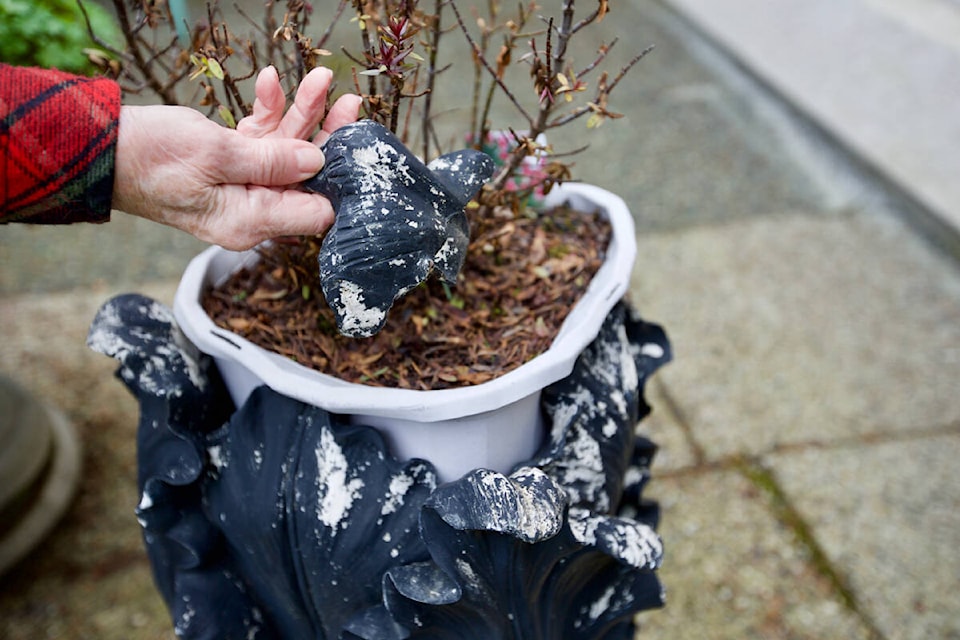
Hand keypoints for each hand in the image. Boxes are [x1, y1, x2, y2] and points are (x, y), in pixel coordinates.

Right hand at [113, 66, 361, 249]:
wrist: (101, 149)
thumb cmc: (150, 158)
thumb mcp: (216, 154)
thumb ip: (271, 160)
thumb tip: (317, 162)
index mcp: (252, 221)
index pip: (315, 211)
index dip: (340, 182)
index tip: (360, 149)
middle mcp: (252, 209)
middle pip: (307, 175)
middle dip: (328, 136)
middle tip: (350, 103)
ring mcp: (242, 185)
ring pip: (287, 150)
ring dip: (302, 113)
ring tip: (321, 78)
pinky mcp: (230, 161)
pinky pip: (261, 137)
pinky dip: (267, 111)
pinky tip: (270, 81)